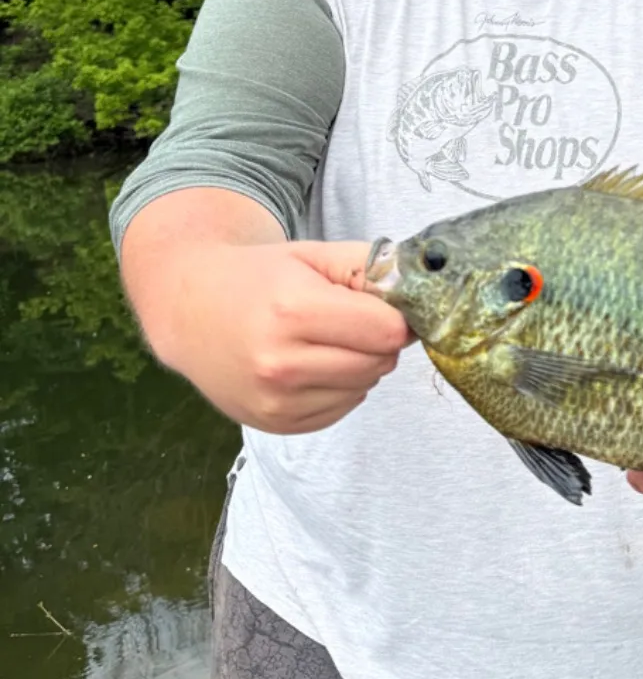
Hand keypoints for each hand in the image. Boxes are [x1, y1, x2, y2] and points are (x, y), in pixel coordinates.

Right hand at [159, 239, 411, 433]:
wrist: (189, 309)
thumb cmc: (258, 277)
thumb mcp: (312, 255)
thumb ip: (370, 266)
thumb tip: (417, 292)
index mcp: (292, 311)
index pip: (387, 331)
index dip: (396, 317)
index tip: (383, 306)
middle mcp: (280, 362)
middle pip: (380, 363)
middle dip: (377, 341)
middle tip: (349, 321)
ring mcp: (275, 400)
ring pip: (365, 388)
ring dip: (360, 366)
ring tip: (323, 340)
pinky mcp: (274, 423)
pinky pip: (342, 409)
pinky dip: (340, 387)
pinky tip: (310, 363)